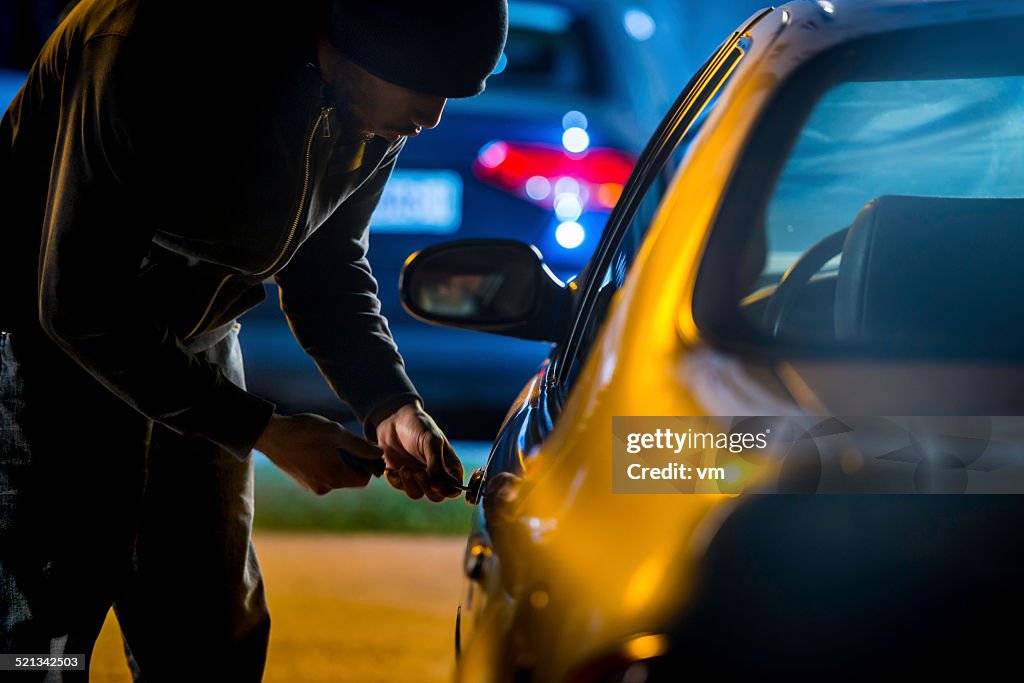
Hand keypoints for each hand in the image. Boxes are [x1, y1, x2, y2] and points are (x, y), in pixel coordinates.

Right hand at [256, 413, 383, 494]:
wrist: (271, 434)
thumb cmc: (305, 431)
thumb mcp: (337, 433)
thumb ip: (361, 446)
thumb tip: (380, 454)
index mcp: (335, 477)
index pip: (364, 480)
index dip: (368, 465)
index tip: (363, 449)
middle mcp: (325, 488)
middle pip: (350, 479)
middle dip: (352, 462)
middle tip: (342, 442)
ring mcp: (312, 487)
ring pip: (337, 477)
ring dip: (338, 462)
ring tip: (326, 444)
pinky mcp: (303, 483)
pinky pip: (323, 476)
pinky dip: (326, 464)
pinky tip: (316, 449)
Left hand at [375, 401, 463, 501]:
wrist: (394, 419)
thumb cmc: (418, 426)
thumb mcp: (432, 441)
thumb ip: (437, 463)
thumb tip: (443, 483)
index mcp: (449, 466)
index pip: (454, 488)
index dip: (446, 490)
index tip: (435, 483)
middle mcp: (435, 474)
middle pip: (436, 496)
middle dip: (426, 486)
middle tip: (418, 472)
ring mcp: (418, 477)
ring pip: (417, 494)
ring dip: (410, 484)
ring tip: (404, 468)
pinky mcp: (401, 476)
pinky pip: (400, 487)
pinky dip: (396, 481)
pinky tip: (392, 470)